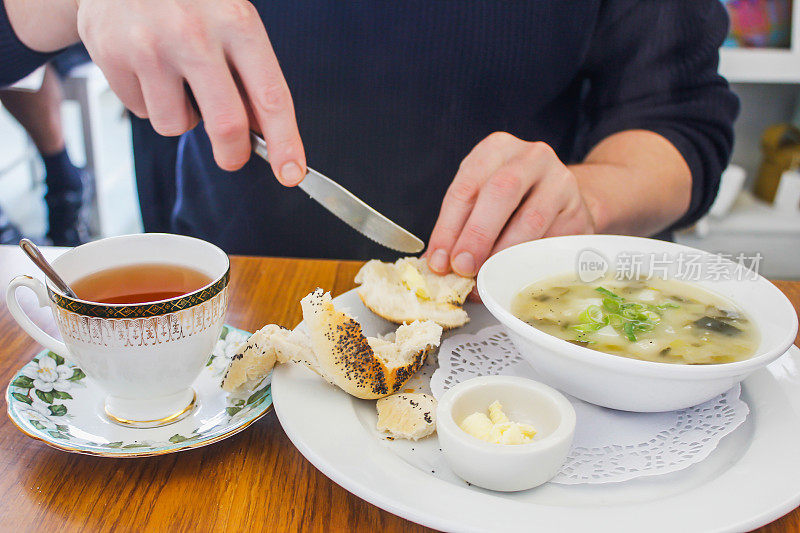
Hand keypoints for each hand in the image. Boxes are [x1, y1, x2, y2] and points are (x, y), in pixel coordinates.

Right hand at [76, 0, 305, 180]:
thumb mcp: (230, 18)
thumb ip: (248, 71)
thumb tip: (261, 131)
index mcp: (236, 21)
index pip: (271, 96)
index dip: (285, 142)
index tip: (291, 172)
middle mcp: (194, 34)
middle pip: (226, 125)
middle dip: (233, 154)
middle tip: (232, 156)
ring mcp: (150, 46)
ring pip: (176, 125)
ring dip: (181, 117)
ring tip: (175, 79)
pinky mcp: (112, 55)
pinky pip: (142, 111)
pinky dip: (148, 100)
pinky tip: (146, 66)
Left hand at [427, 132, 594, 276]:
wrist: (564, 201)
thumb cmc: (512, 202)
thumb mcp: (481, 200)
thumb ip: (460, 227)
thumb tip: (438, 265)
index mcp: (497, 148)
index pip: (466, 187)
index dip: (449, 227)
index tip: (439, 261)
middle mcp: (532, 157)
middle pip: (502, 192)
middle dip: (478, 234)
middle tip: (463, 267)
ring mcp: (561, 182)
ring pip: (531, 219)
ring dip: (503, 253)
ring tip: (485, 276)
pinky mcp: (580, 212)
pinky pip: (553, 241)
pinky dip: (530, 262)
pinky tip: (515, 276)